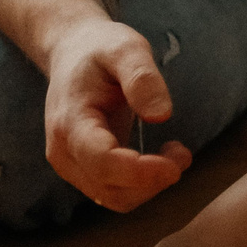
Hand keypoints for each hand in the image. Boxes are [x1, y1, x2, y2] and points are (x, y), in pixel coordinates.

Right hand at [43, 18, 191, 212]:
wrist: (72, 53)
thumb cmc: (101, 49)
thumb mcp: (125, 48)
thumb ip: (142, 78)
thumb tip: (162, 115)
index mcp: (70, 122)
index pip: (102, 163)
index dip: (141, 172)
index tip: (176, 163)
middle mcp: (63, 151)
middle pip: (110, 190)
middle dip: (152, 180)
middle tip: (183, 152)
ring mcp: (70, 165)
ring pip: (114, 198)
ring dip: (151, 185)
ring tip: (176, 152)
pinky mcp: (84, 170)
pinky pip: (115, 192)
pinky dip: (143, 184)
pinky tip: (161, 159)